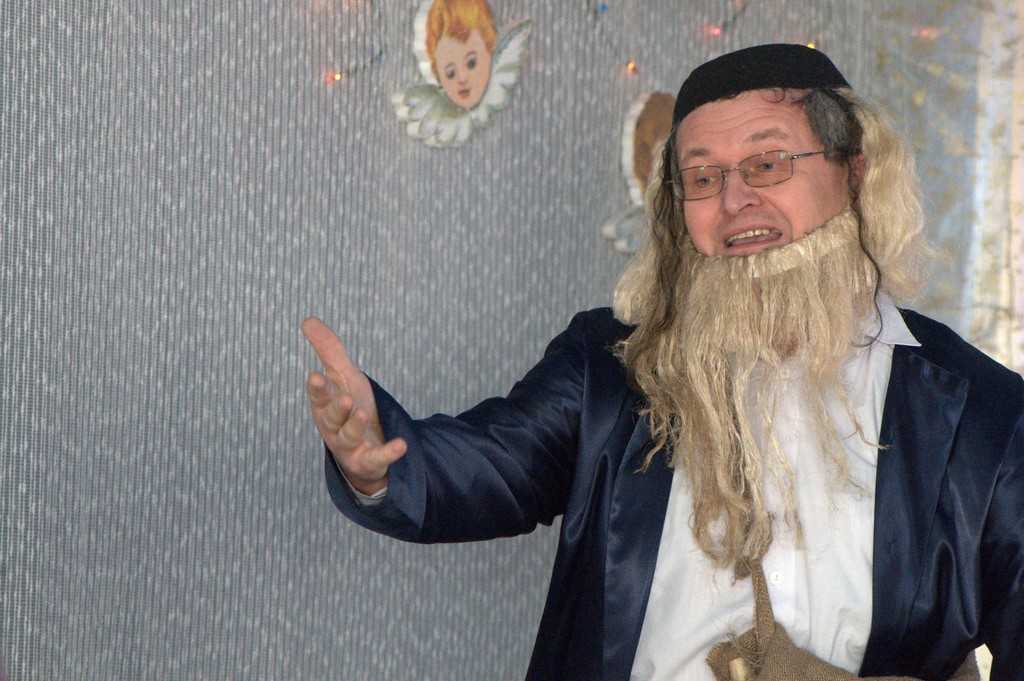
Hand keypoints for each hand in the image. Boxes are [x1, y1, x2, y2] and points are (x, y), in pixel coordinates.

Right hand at [301, 317, 406, 494]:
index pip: (319, 395)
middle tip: (346, 399)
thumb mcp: (343, 376)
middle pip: (332, 418)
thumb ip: (329, 350)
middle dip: (337, 409)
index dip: (318, 388)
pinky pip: (377, 458)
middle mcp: (334, 426)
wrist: (363, 445)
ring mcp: (350, 445)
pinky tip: (401, 445)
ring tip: (363, 414)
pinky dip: (388, 453)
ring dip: (356, 426)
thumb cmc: (349, 406)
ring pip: (349, 437)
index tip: (315, 376)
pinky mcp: (367, 460)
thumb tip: (308, 320)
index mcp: (326, 405)